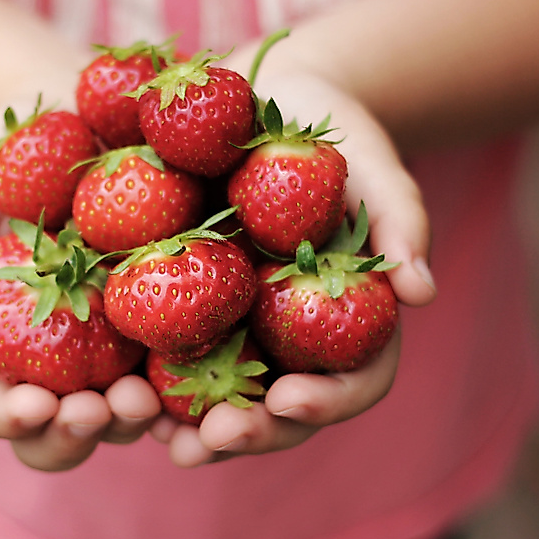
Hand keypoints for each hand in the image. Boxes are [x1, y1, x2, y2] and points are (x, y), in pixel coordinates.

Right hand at [0, 87, 161, 471]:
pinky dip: (190, 382)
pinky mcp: (170, 314)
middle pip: (62, 429)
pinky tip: (202, 374)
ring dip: (134, 419)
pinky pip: (184, 361)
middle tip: (95, 411)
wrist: (72, 113)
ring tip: (145, 396)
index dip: (9, 419)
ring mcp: (118, 344)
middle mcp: (58, 360)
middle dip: (76, 435)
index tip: (30, 407)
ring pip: (125, 411)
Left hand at [149, 67, 435, 466]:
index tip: (290, 400)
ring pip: (221, 400)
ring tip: (157, 436)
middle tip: (213, 439)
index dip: (329, 401)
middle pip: (282, 410)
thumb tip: (422, 292)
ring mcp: (237, 329)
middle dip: (253, 432)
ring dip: (192, 429)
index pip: (356, 379)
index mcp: (348, 319)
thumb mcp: (370, 163)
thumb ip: (399, 220)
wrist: (258, 99)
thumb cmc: (327, 131)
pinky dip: (145, 379)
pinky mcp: (181, 307)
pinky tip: (117, 389)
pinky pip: (165, 354)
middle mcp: (292, 338)